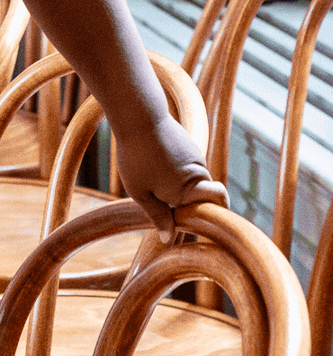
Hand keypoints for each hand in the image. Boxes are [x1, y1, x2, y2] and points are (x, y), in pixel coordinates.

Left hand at [114, 115, 229, 243]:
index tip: (197, 224)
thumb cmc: (136, 157)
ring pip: (196, 178)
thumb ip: (157, 215)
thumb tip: (168, 239)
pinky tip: (154, 159)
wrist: (138, 116)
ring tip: (152, 173)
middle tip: (171, 202)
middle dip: (195, 202)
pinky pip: (188, 164)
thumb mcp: (139, 191)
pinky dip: (177, 166)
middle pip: (208, 195)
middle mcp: (199, 175)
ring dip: (181, 182)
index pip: (218, 205)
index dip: (213, 215)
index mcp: (189, 191)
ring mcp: (196, 157)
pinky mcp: (189, 144)